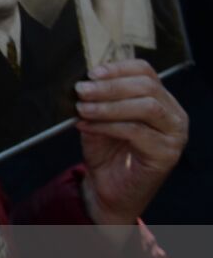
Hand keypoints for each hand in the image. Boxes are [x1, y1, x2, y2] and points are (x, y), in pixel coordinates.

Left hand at [75, 59, 186, 228]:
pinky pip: (137, 131)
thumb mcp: (97, 119)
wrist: (108, 189)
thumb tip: (83, 82)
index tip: (91, 72)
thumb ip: (95, 100)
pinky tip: (87, 126)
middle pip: (147, 86)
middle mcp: (173, 114)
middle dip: (110, 86)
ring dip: (110, 105)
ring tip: (82, 108)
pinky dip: (108, 125)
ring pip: (147, 107)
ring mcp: (174, 134)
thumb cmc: (105, 152)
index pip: (145, 71)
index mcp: (160, 99)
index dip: (118, 68)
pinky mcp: (167, 154)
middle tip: (82, 90)